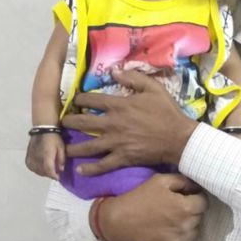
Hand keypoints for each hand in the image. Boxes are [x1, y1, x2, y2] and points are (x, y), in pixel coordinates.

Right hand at [25, 133, 65, 178]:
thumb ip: (61, 159)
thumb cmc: (54, 138)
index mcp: (47, 155)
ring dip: (43, 173)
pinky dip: (35, 169)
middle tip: (54, 173)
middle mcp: (38, 158)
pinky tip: (40, 168)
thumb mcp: (61, 148)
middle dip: (49, 174)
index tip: (58, 178)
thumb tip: (60, 170)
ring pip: (36, 170)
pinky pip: (30, 167)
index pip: (49, 170)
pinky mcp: (27, 156)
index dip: (53, 176)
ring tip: (48, 171)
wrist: (43, 129)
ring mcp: (31, 157)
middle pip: (43, 172)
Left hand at [62, 69, 196, 175]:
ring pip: (88, 146)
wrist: (178, 138)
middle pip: (83, 123)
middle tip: (61, 124)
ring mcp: (116, 143)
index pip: (91, 101)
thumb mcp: (153, 88)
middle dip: (69, 123)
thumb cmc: (166, 112)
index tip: (74, 101)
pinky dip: (91, 169)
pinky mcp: (122, 158)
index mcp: (119, 105)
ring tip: (63, 149)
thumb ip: (133, 78)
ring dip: (74, 148)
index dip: (79, 100)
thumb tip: (114, 70)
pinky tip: (81, 170)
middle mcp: (113, 124)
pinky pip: (103, 165)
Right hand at [98, 172, 206, 240]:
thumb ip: (183, 181)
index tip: (184, 198)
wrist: (118, 222)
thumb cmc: (139, 198)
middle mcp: (186, 227)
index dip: (195, 198)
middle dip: (190, 212)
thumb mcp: (160, 181)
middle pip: (199, 218)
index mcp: (186, 207)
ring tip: (170, 222)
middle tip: (174, 209)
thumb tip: (197, 187)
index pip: (203, 202)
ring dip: (186, 227)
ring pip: (193, 233)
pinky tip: (167, 234)